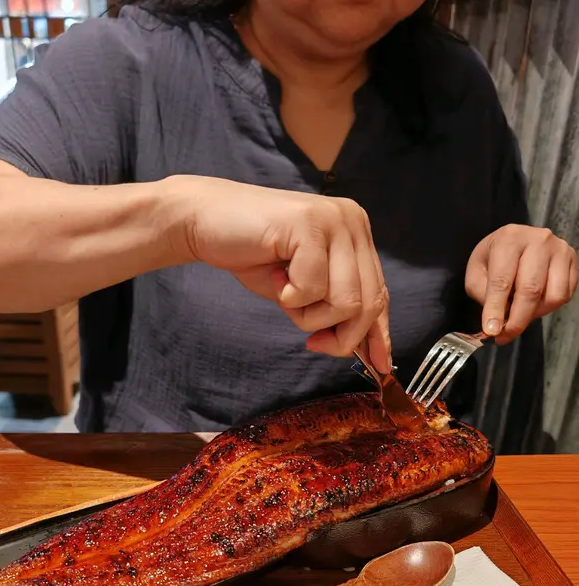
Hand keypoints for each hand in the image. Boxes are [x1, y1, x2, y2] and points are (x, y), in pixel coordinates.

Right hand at [171, 175, 390, 369]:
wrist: (206, 222)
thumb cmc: (254, 257)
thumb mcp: (303, 290)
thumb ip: (335, 310)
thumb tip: (371, 353)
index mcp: (357, 235)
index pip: (379, 294)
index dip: (378, 334)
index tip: (378, 365)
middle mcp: (353, 222)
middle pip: (368, 303)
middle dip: (340, 335)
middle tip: (311, 341)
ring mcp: (333, 221)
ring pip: (345, 301)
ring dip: (310, 315)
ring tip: (286, 294)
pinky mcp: (309, 225)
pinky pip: (313, 288)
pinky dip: (290, 296)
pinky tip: (275, 276)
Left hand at [465, 224, 576, 343]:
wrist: (516, 240)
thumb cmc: (495, 256)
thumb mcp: (477, 271)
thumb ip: (483, 294)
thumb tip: (496, 321)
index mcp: (509, 240)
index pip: (502, 280)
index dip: (496, 309)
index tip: (492, 329)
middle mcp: (538, 241)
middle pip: (530, 290)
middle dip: (517, 320)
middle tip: (505, 335)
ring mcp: (559, 250)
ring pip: (553, 296)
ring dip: (535, 313)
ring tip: (520, 312)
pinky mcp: (572, 262)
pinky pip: (564, 295)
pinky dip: (548, 307)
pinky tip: (534, 302)